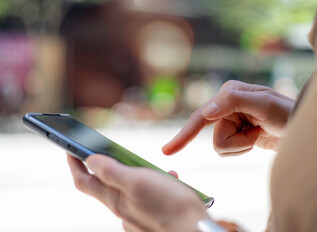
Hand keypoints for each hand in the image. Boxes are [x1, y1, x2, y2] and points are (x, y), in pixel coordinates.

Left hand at [67, 154, 208, 231]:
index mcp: (115, 199)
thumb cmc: (169, 205)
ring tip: (153, 167)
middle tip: (110, 150)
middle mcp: (122, 209)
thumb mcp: (138, 181)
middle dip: (105, 166)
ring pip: (129, 189)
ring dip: (136, 173)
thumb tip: (90, 160)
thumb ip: (112, 172)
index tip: (69, 146)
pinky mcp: (151, 217)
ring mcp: (136, 215)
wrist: (194, 229)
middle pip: (103, 185)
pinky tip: (169, 181)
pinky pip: (146, 197)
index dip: (74, 163)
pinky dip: (154, 184)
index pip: (84, 181)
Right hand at [163, 80, 294, 155]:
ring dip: (241, 146)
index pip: (201, 116)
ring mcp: (229, 121)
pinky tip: (254, 138)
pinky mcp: (233, 134)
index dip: (185, 134)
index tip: (167, 151)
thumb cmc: (285, 112)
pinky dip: (243, 149)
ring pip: (220, 147)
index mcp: (228, 94)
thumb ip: (233, 102)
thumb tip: (206, 111)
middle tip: (257, 131)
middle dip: (237, 142)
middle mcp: (224, 106)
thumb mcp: (264, 103)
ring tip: (257, 134)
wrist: (298, 127)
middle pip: (214, 138)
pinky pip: (228, 150)